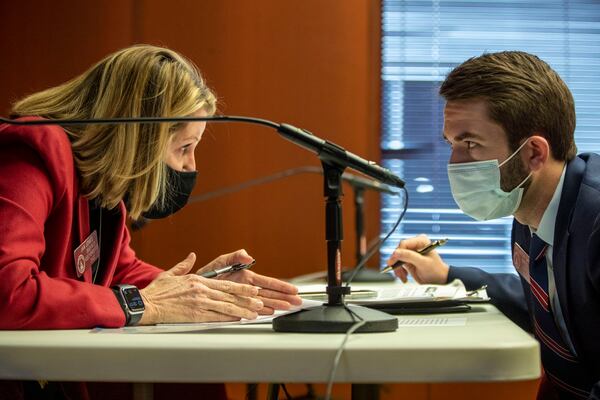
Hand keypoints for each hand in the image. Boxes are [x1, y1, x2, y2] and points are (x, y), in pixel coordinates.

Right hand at [139, 253, 263, 324]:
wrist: (146, 304)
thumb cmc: (157, 291)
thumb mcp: (172, 274)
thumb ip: (184, 265)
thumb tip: (192, 256)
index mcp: (198, 280)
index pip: (225, 283)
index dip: (242, 287)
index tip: (253, 289)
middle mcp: (202, 291)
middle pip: (230, 295)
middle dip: (247, 299)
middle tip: (260, 302)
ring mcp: (199, 303)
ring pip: (226, 307)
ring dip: (242, 310)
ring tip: (255, 312)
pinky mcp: (195, 315)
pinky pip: (216, 317)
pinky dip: (229, 318)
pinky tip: (238, 319)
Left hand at [196, 249, 301, 314]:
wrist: (193, 288)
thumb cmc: (207, 275)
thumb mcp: (220, 262)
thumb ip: (234, 257)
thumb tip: (247, 256)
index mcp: (246, 277)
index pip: (268, 282)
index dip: (282, 286)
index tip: (294, 290)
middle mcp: (246, 287)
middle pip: (270, 293)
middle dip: (284, 297)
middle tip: (298, 302)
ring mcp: (242, 297)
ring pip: (264, 301)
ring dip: (276, 305)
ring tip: (288, 309)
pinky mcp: (236, 305)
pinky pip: (252, 309)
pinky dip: (262, 311)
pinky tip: (271, 313)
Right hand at [386, 234, 448, 283]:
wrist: (439, 280)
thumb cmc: (436, 270)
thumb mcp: (423, 263)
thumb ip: (409, 256)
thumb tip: (396, 252)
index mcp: (421, 241)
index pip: (403, 244)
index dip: (397, 254)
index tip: (393, 263)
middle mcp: (415, 244)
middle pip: (399, 251)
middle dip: (398, 263)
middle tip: (399, 273)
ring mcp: (411, 252)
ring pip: (397, 258)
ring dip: (398, 268)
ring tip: (403, 277)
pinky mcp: (408, 259)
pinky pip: (398, 263)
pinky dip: (400, 270)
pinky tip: (405, 276)